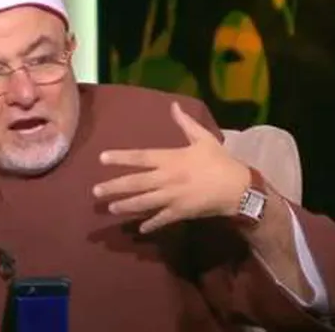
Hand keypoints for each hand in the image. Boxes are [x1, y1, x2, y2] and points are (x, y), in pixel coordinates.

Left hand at [93, 101, 250, 233]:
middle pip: (136, 183)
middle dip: (115, 187)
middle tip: (96, 191)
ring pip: (144, 202)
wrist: (239, 188)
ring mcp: (172, 197)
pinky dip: (151, 224)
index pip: (141, 157)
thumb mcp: (204, 139)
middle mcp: (167, 178)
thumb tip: (173, 106)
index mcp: (171, 159)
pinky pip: (162, 219)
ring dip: (126, 205)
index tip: (102, 158)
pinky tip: (140, 227)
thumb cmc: (220, 161)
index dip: (121, 157)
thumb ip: (186, 124)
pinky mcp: (181, 212)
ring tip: (111, 208)